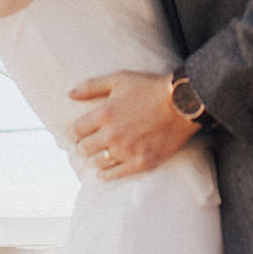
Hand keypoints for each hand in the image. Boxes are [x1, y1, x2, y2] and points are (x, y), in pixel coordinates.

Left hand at [69, 70, 196, 177]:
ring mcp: (127, 150)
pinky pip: (115, 174)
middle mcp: (112, 135)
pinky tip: (104, 172)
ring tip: (97, 155)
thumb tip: (70, 94)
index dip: (75, 131)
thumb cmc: (150, 87)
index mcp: (104, 114)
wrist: (182, 103)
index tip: (79, 132)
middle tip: (88, 143)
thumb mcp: (119, 79)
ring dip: (95, 158)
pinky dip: (106, 174)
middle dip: (84, 144)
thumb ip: (92, 86)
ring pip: (98, 162)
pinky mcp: (141, 162)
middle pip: (85, 148)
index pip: (76, 130)